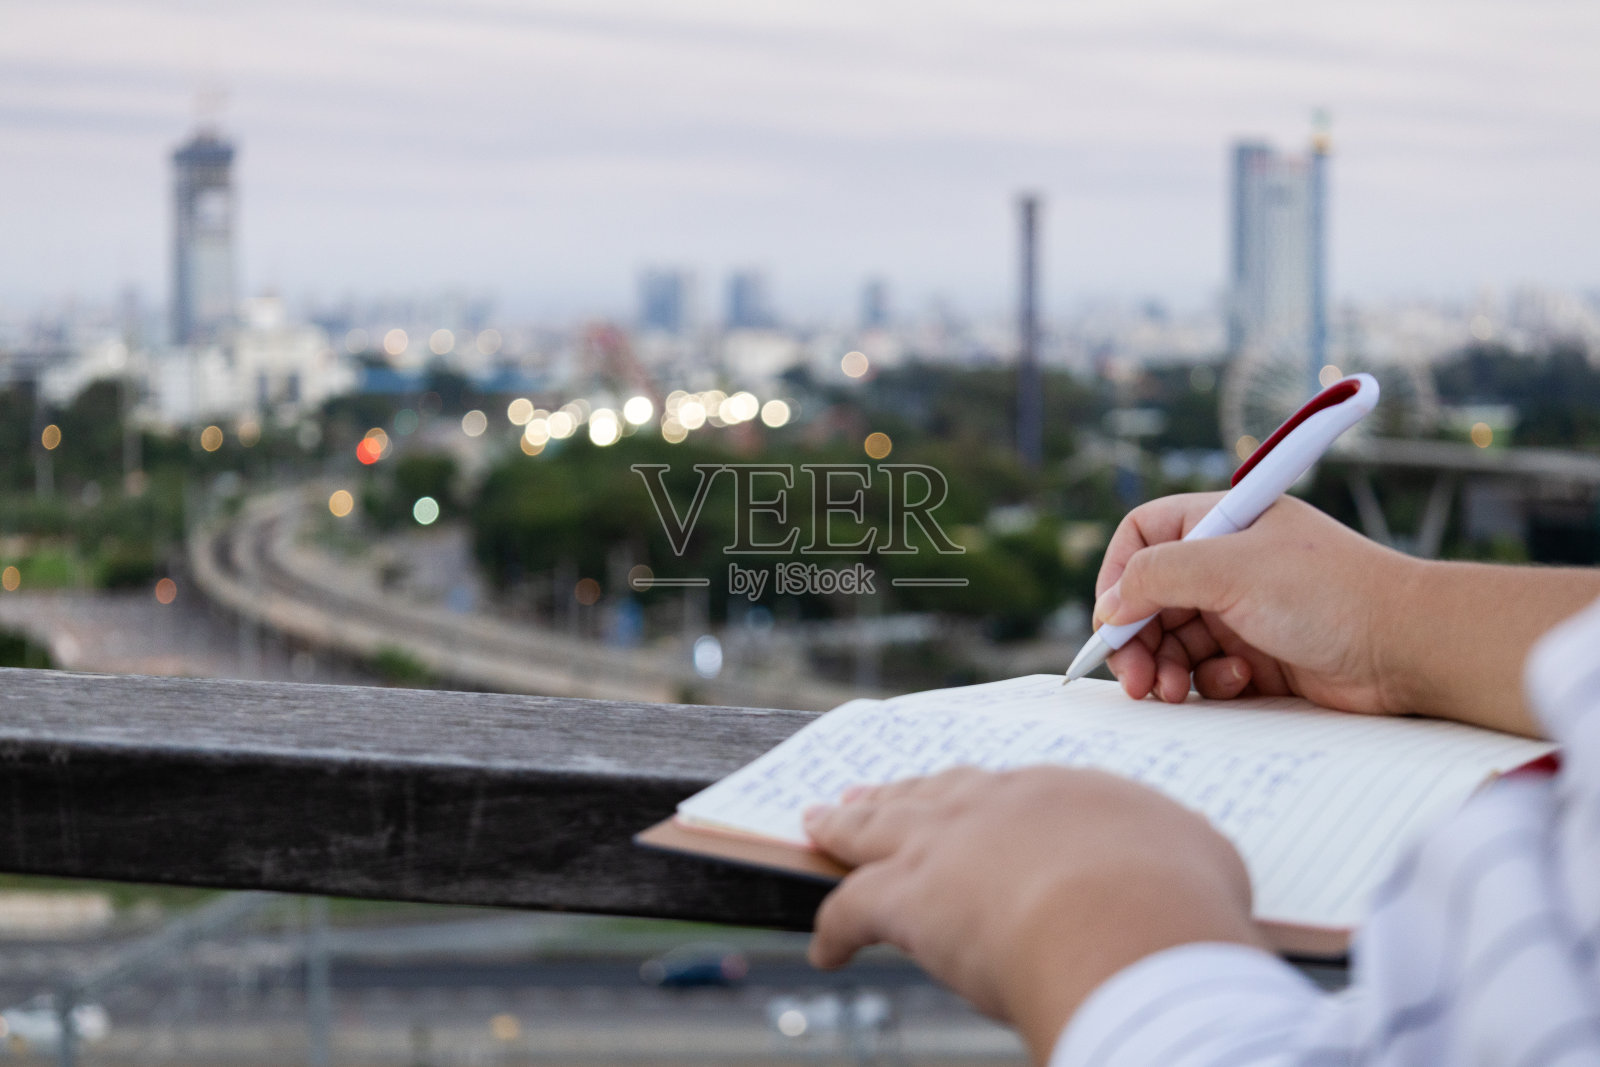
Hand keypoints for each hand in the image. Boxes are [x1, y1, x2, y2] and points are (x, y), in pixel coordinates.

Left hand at [805, 766, 1263, 1063]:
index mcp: (1060, 794)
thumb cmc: (1176, 899)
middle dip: (899, 793)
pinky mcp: (906, 899)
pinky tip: (824, 951)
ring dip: (843, 826)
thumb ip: (1179, 853)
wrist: (1123, 925)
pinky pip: (848, 910)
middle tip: (867, 793)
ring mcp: (942, 847)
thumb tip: (1186, 868)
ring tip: (820, 824)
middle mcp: (992, 806)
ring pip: (874, 828)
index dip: (976, 798)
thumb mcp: (1200, 857)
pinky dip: (830, 929)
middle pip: (931, 793)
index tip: (964, 800)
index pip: (1006, 791)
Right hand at [1094, 493, 1411, 712]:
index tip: (1112, 621)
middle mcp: (1229, 563)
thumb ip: (1156, 576)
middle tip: (1136, 681)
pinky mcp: (1261, 655)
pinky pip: (1208, 670)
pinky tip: (1239, 682)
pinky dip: (1210, 681)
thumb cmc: (1331, 595)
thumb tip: (1108, 606)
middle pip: (1150, 597)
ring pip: (1174, 640)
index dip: (1119, 577)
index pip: (1143, 537)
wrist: (1409, 648)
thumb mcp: (1230, 569)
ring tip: (1176, 691)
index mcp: (1223, 524)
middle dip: (1137, 639)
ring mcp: (1244, 610)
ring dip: (1167, 668)